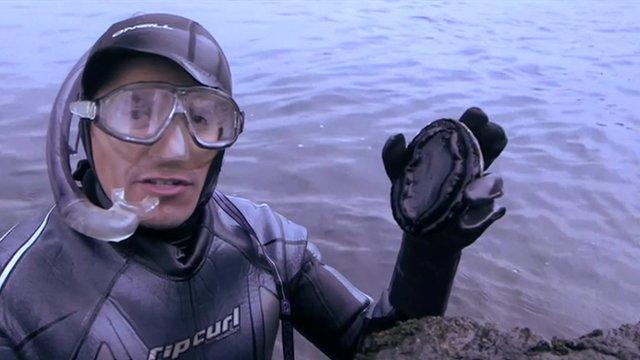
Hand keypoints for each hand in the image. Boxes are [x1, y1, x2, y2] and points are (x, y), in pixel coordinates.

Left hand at [382, 107, 506, 250]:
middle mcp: (473, 161)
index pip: (470, 125)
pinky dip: (481, 206)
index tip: (476, 115)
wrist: (422, 231)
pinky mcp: (486, 208)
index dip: (476, 118)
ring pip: (496, 177)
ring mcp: (482, 185)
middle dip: (494, 134)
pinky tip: (469, 206)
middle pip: (493, 141)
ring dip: (489, 181)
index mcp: (455, 146)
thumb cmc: (412, 193)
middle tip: (488, 133)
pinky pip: (490, 206)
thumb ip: (393, 155)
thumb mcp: (398, 172)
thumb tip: (397, 136)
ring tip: (470, 194)